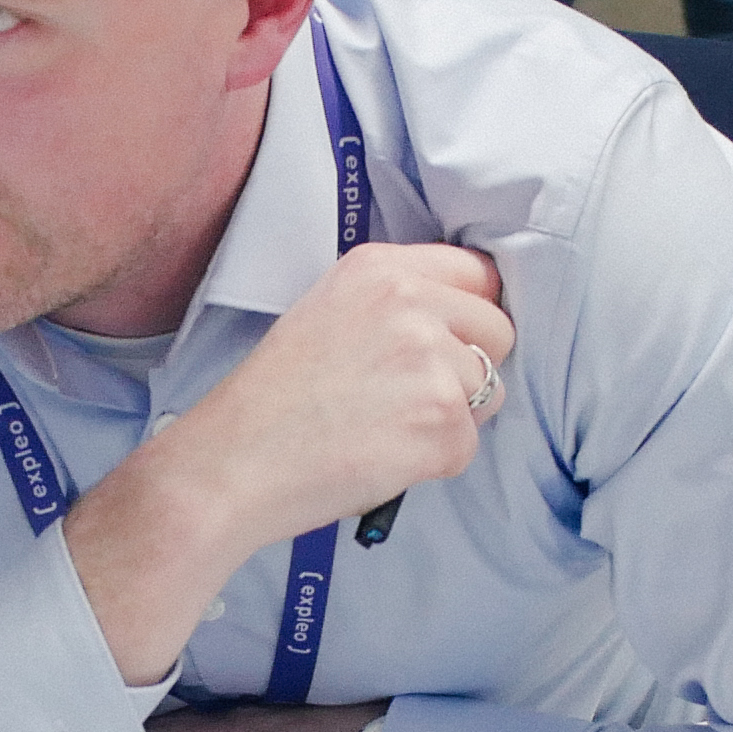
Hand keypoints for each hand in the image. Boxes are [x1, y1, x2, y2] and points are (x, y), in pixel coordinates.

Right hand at [62, 243, 514, 684]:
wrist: (233, 462)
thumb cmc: (273, 399)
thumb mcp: (327, 311)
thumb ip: (395, 302)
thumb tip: (462, 322)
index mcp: (381, 269)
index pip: (479, 273)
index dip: (472, 315)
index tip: (454, 342)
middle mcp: (412, 304)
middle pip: (499, 331)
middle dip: (470, 369)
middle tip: (411, 398)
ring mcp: (432, 364)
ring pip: (490, 393)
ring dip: (452, 419)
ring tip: (387, 428)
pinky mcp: (442, 424)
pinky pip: (468, 446)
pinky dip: (434, 463)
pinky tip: (382, 457)